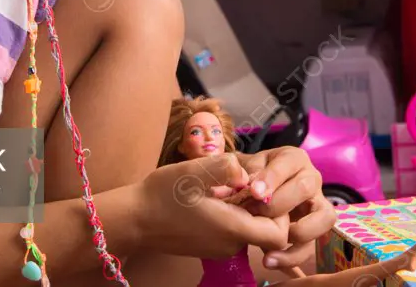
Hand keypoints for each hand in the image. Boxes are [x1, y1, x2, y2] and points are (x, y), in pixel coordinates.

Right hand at [136, 153, 289, 259]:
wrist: (135, 218)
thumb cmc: (163, 194)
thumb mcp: (193, 172)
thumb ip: (225, 167)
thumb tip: (246, 173)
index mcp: (232, 229)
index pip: (279, 234)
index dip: (281, 212)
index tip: (262, 189)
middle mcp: (231, 245)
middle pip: (268, 231)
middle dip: (265, 206)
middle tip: (246, 182)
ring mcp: (220, 248)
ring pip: (251, 229)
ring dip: (248, 209)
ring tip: (229, 187)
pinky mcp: (210, 245)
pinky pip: (234, 231)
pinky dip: (234, 214)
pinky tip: (217, 197)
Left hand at [230, 146, 335, 269]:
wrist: (254, 192)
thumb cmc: (252, 176)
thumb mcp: (246, 167)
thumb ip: (245, 173)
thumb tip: (246, 185)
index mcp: (294, 159)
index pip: (288, 163)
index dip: (271, 178)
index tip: (254, 192)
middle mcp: (311, 179)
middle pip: (306, 188)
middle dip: (280, 203)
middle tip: (256, 213)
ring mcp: (317, 205)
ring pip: (324, 218)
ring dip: (299, 231)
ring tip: (274, 240)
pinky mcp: (313, 230)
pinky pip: (312, 244)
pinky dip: (292, 256)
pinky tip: (270, 259)